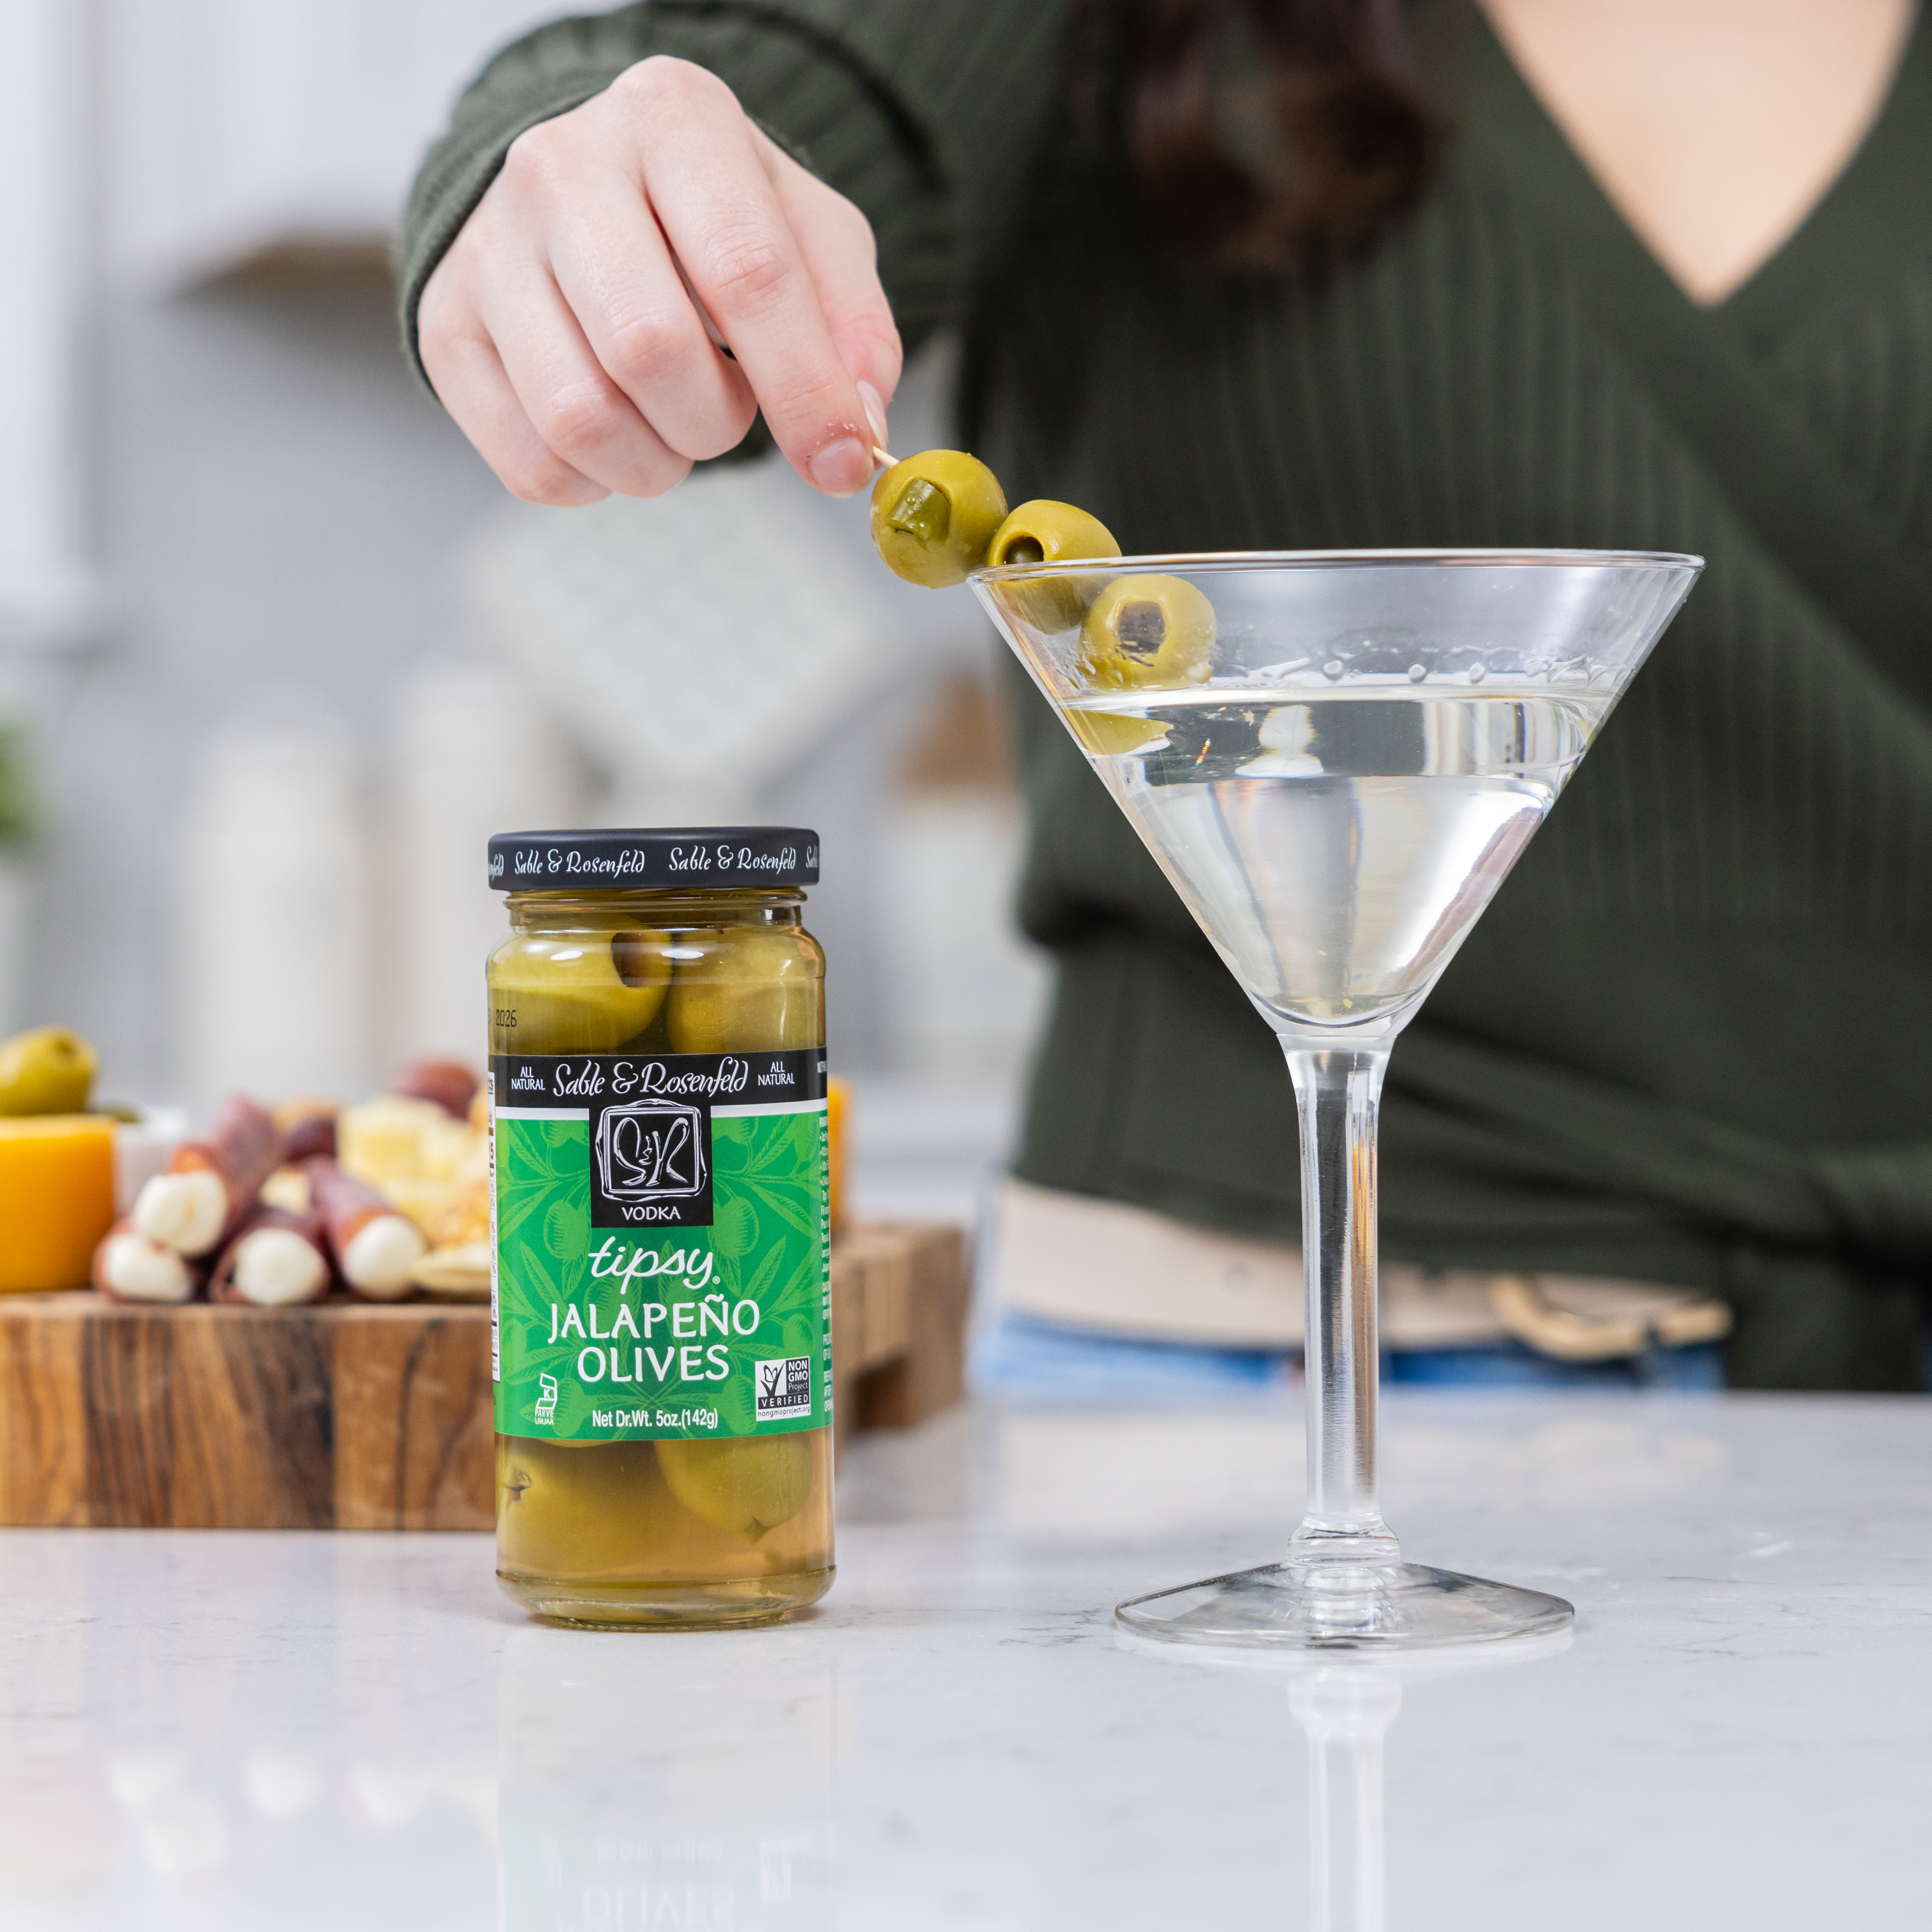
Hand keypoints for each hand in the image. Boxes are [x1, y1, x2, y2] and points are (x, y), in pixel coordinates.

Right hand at [418, 56, 898, 504]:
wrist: (586, 194)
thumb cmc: (713, 219)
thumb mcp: (808, 235)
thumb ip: (854, 326)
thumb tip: (855, 431)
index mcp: (671, 119)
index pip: (746, 272)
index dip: (804, 389)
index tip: (841, 462)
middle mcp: (561, 166)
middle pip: (649, 349)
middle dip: (715, 422)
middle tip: (728, 411)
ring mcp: (489, 247)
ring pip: (581, 418)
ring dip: (655, 462)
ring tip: (672, 421)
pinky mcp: (446, 326)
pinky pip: (531, 461)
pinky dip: (593, 482)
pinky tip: (616, 433)